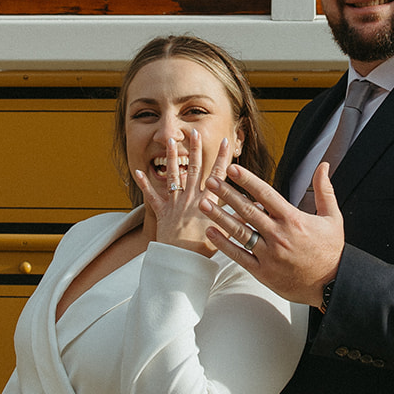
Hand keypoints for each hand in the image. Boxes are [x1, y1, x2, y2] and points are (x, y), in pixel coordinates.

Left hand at [136, 131, 234, 254]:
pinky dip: (145, 184)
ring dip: (170, 158)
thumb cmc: (204, 249)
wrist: (182, 261)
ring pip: (173, 176)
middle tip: (194, 132)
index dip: (223, 158)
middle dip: (194, 149)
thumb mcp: (226, 233)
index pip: (218, 175)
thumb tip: (255, 208)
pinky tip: (138, 171)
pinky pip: (152, 196)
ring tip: (169, 141)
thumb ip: (237, 218)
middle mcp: (191, 198)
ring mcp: (175, 204)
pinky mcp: (162, 212)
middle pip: (193, 169)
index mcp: (208, 202)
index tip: (226, 142)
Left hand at [200, 161, 343, 305]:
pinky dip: (224, 244)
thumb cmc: (331, 251)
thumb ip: (324, 190)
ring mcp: (269, 255)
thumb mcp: (333, 217)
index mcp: (293, 219)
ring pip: (239, 232)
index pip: (266, 194)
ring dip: (219, 216)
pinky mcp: (263, 272)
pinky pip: (239, 256)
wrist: (332, 285)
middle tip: (211, 181)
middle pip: (247, 210)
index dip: (247, 180)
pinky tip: (212, 232)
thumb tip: (323, 166)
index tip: (232, 169)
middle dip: (226, 194)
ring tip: (203, 204)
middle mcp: (278, 235)